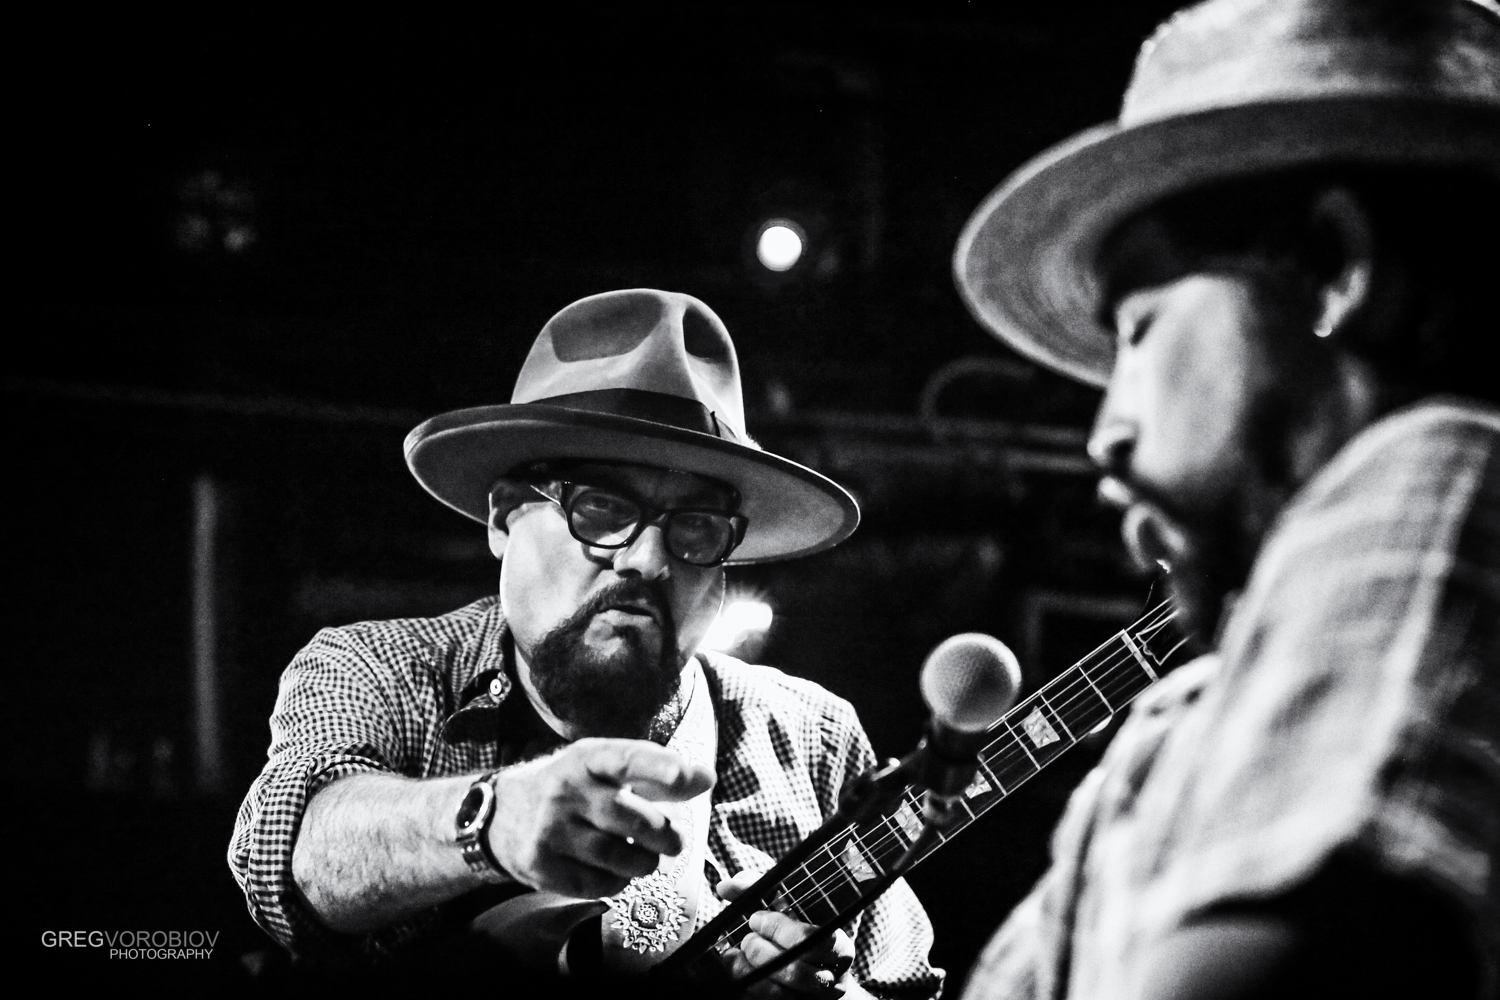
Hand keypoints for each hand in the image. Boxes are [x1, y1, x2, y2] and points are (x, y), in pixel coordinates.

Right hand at [487, 738, 714, 898]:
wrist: (499, 815)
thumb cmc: (570, 788)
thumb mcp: (603, 768)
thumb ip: (655, 774)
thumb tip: (707, 778)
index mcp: (586, 759)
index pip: (626, 760)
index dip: (658, 768)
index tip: (686, 776)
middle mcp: (565, 791)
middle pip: (632, 819)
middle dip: (665, 836)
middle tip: (674, 842)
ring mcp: (550, 830)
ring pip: (618, 858)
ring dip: (644, 863)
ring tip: (645, 858)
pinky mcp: (541, 866)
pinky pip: (597, 886)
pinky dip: (617, 883)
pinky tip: (614, 871)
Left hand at [716, 871, 858, 997]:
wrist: (815, 971)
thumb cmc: (799, 931)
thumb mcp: (787, 906)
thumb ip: (758, 889)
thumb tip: (725, 887)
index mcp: (838, 948)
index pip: (812, 940)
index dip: (780, 930)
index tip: (756, 919)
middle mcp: (832, 979)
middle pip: (797, 972)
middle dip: (762, 953)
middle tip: (747, 939)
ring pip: (782, 995)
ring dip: (751, 973)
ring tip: (736, 955)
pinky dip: (748, 989)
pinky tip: (738, 972)